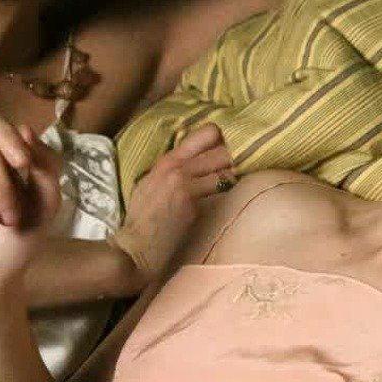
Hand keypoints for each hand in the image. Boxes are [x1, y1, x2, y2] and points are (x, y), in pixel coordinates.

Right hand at [112, 122, 233, 285]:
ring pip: (225, 169)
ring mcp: (184, 184)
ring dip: (234, 176)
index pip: (206, 134)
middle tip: (245, 165)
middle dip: (235, 157)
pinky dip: (228, 192)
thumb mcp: (151, 185)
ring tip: (236, 182)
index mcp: (166, 161)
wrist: (136, 247)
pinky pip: (220, 191)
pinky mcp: (192, 203)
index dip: (223, 140)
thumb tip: (195, 163)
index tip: (231, 148)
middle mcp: (176, 167)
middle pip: (221, 149)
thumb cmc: (143, 220)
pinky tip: (231, 197)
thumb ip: (172, 170)